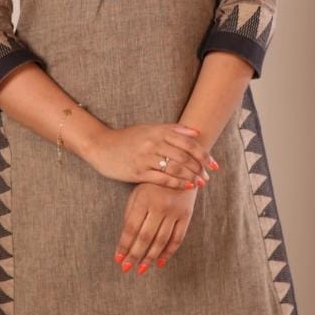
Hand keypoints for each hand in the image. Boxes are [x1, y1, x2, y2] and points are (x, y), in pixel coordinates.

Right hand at [89, 122, 217, 188]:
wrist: (101, 146)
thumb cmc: (128, 138)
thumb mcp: (149, 128)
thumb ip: (173, 129)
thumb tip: (196, 132)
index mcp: (158, 131)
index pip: (188, 143)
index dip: (203, 154)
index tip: (213, 163)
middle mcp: (153, 143)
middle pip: (184, 156)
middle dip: (200, 167)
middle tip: (208, 175)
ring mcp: (145, 158)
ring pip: (176, 168)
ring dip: (191, 176)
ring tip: (200, 182)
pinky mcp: (138, 172)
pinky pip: (163, 179)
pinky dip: (178, 184)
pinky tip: (187, 186)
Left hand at [114, 183, 197, 273]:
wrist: (181, 167)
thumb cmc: (153, 182)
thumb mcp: (138, 192)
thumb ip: (131, 214)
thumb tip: (125, 240)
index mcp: (143, 199)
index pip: (131, 227)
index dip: (124, 245)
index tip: (118, 259)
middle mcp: (159, 206)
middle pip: (145, 236)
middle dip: (134, 255)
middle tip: (126, 268)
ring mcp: (174, 211)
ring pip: (161, 240)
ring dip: (150, 257)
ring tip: (141, 269)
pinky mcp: (186, 215)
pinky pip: (177, 238)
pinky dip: (168, 252)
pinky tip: (160, 262)